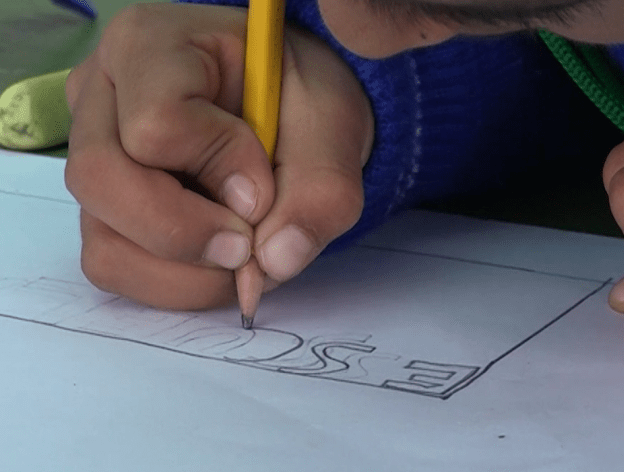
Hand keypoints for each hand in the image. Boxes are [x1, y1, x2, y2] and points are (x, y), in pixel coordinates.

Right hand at [65, 3, 372, 308]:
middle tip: (249, 247)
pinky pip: (113, 267)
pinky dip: (175, 285)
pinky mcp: (102, 211)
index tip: (264, 185)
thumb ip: (321, 189)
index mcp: (150, 44)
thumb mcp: (333, 126)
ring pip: (104, 240)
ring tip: (244, 255)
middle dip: (187, 233)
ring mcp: (93, 158)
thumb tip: (276, 262)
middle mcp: (101, 96)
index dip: (219, 166)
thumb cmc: (301, 100)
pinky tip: (218, 264)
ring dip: (186, 271)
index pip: (157, 122)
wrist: (292, 114)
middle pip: (103, 181)